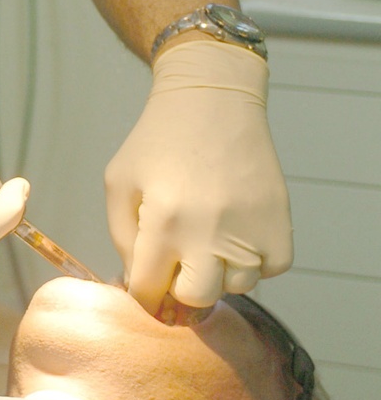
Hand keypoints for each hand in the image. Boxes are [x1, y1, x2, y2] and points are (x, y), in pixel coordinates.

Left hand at [105, 39, 292, 313]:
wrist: (212, 99)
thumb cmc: (158, 141)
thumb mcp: (120, 183)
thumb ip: (123, 239)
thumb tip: (140, 284)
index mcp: (164, 222)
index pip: (150, 292)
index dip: (144, 293)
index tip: (147, 284)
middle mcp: (210, 232)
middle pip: (197, 299)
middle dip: (182, 288)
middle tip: (179, 262)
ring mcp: (250, 229)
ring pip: (237, 287)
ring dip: (220, 273)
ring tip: (209, 238)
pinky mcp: (279, 221)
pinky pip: (270, 269)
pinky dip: (255, 261)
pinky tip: (237, 234)